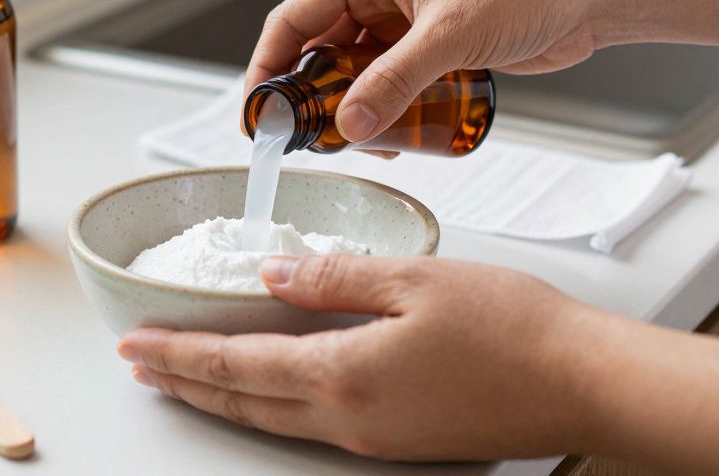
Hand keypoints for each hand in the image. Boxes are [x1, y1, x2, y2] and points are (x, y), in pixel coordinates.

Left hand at [117, 255, 604, 460]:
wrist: (581, 383)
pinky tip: (267, 387)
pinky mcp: (397, 439)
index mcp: (344, 376)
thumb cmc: (512, 328)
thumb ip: (334, 280)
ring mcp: (373, 437)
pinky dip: (268, 405)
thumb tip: (274, 278)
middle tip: (142, 367)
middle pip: (243, 404)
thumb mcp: (413, 280)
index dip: (180, 357)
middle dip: (184, 385)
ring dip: (221, 399)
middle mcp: (349, 419)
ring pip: (272, 419)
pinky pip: (311, 424)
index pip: (236, 367)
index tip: (137, 347)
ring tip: (187, 380)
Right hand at [245, 0, 601, 142]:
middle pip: (320, 50)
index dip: (268, 66)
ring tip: (355, 143)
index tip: (257, 111)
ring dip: (351, 109)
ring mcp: (405, 22)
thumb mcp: (449, 37)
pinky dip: (384, 110)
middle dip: (311, 96)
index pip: (293, 19)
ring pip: (355, 72)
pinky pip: (390, 83)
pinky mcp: (431, 47)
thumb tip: (348, 127)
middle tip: (306, 139)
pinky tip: (392, 137)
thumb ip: (394, 82)